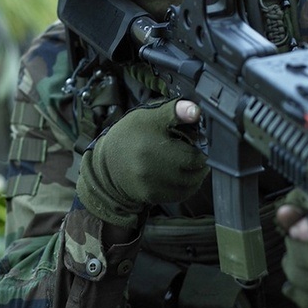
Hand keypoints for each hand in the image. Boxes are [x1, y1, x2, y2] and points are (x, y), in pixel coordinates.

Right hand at [75, 99, 207, 225]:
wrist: (108, 160)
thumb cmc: (131, 134)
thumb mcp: (149, 116)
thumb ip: (175, 111)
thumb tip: (196, 111)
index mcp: (152, 147)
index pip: (193, 157)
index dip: (200, 151)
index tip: (197, 145)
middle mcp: (151, 170)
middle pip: (193, 173)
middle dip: (199, 165)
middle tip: (195, 156)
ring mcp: (150, 186)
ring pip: (189, 187)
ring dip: (196, 177)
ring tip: (192, 166)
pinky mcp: (150, 197)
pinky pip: (178, 196)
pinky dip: (186, 188)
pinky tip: (182, 177)